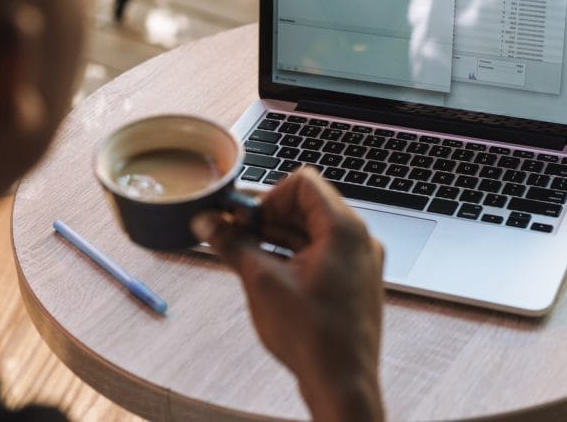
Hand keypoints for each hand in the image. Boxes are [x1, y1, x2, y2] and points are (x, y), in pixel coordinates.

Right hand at [191, 168, 385, 421]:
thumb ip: (233, 244)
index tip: (243, 218)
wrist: (342, 384)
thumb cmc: (315, 337)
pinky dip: (292, 255)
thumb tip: (208, 223)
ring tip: (244, 253)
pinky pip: (320, 253)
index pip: (303, 183)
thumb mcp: (262, 282)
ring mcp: (359, 262)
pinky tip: (266, 271)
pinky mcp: (353, 282)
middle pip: (307, 206)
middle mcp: (359, 240)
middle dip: (268, 216)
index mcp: (344, 229)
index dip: (268, 195)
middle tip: (235, 233)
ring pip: (312, 231)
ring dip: (276, 236)